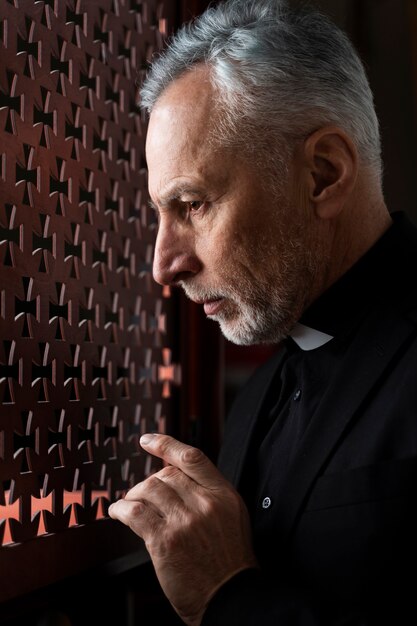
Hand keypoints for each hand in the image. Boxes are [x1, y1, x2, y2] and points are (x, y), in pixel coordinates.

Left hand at [108, 433, 257, 625]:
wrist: (231, 596)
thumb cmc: (229, 559)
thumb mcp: (231, 515)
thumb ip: (206, 492)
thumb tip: (173, 474)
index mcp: (223, 494)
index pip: (192, 457)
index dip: (166, 444)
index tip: (148, 441)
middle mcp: (204, 504)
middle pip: (165, 474)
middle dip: (149, 483)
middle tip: (142, 496)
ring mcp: (185, 522)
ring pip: (148, 489)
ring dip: (134, 495)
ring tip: (129, 505)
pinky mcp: (165, 541)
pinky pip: (135, 513)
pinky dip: (121, 509)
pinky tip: (118, 512)